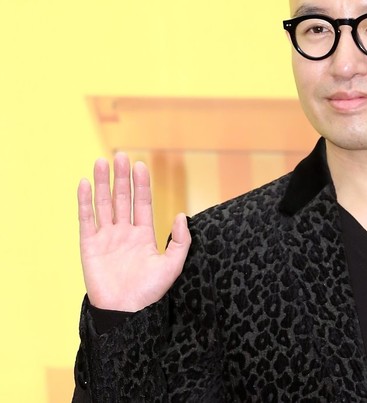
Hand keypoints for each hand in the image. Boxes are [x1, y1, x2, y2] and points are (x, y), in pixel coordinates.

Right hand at [77, 153, 191, 311]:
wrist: (126, 313)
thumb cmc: (150, 292)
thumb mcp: (173, 265)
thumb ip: (181, 241)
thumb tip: (181, 215)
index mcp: (144, 235)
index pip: (142, 203)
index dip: (141, 184)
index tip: (140, 165)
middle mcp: (124, 233)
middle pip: (122, 198)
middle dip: (121, 177)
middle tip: (120, 155)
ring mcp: (106, 238)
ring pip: (104, 204)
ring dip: (102, 183)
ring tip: (101, 162)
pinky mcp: (89, 246)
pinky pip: (86, 220)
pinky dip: (84, 202)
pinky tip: (83, 184)